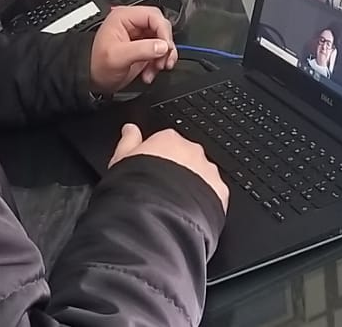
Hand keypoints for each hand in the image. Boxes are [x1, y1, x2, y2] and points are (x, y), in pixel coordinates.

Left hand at [89, 6, 177, 93]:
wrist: (93, 80)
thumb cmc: (97, 65)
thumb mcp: (118, 57)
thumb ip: (142, 49)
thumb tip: (163, 46)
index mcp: (124, 17)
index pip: (153, 15)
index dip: (163, 30)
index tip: (166, 47)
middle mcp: (133, 24)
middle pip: (161, 27)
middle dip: (166, 45)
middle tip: (164, 59)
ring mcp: (140, 36)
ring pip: (164, 40)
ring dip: (165, 56)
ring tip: (158, 67)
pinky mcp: (145, 48)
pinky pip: (161, 52)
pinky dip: (160, 62)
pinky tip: (151, 72)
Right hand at [109, 124, 228, 210]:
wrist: (157, 212)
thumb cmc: (137, 185)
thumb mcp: (121, 160)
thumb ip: (128, 141)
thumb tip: (129, 129)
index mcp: (168, 139)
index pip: (166, 143)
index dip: (158, 160)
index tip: (151, 172)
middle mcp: (192, 150)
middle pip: (186, 158)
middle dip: (178, 171)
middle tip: (163, 190)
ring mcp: (207, 170)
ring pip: (202, 175)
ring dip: (193, 186)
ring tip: (176, 205)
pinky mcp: (220, 190)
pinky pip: (214, 193)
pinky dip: (205, 201)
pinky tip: (190, 212)